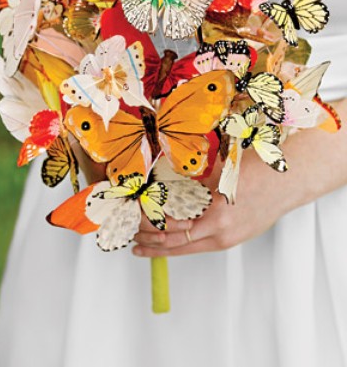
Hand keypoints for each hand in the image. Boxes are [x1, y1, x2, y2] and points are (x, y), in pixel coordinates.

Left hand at [133, 152, 289, 255]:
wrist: (287, 183)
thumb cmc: (258, 173)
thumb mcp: (220, 174)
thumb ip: (195, 182)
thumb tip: (169, 181)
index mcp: (215, 216)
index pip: (173, 226)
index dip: (151, 225)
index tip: (136, 219)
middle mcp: (220, 234)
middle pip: (177, 244)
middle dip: (152, 242)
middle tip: (133, 238)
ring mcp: (228, 239)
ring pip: (188, 248)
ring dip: (164, 248)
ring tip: (143, 248)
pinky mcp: (233, 239)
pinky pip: (201, 244)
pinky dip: (182, 244)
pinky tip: (171, 242)